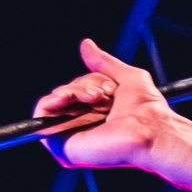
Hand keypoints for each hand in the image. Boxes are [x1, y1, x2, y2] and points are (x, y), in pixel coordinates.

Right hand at [34, 38, 184, 171]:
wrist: (151, 129)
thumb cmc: (147, 110)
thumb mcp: (126, 77)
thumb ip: (103, 62)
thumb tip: (86, 44)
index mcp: (96, 115)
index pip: (77, 91)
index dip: (88, 82)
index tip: (109, 87)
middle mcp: (82, 127)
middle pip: (65, 94)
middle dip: (82, 86)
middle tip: (103, 95)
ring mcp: (72, 137)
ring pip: (54, 102)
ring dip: (72, 92)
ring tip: (96, 98)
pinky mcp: (63, 147)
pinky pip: (41, 118)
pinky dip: (49, 102)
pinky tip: (66, 98)